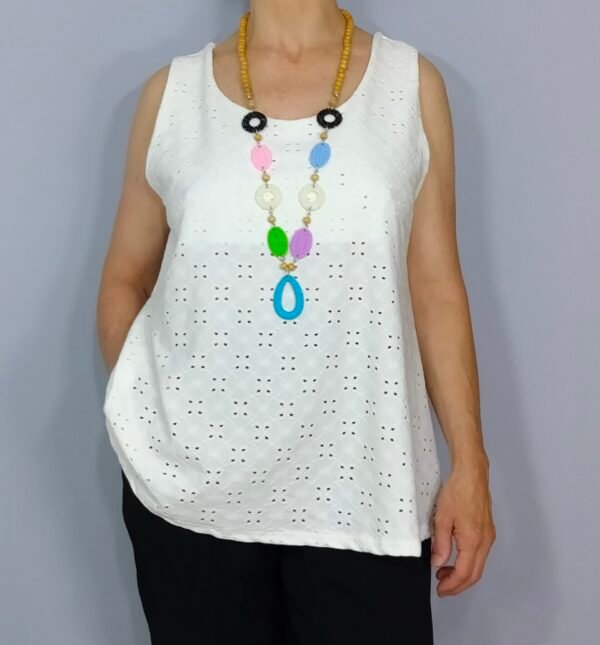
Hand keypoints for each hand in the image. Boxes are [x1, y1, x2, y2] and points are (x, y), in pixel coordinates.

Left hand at [430, 455, 495, 595]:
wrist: (472, 473)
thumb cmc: (457, 491)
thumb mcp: (442, 518)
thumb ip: (441, 544)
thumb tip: (438, 563)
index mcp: (474, 540)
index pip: (465, 573)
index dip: (452, 585)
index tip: (440, 589)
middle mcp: (485, 541)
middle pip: (475, 574)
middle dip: (458, 584)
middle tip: (441, 586)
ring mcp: (489, 536)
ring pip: (479, 565)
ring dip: (463, 573)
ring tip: (444, 572)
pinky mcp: (488, 530)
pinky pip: (480, 554)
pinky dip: (468, 562)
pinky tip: (455, 558)